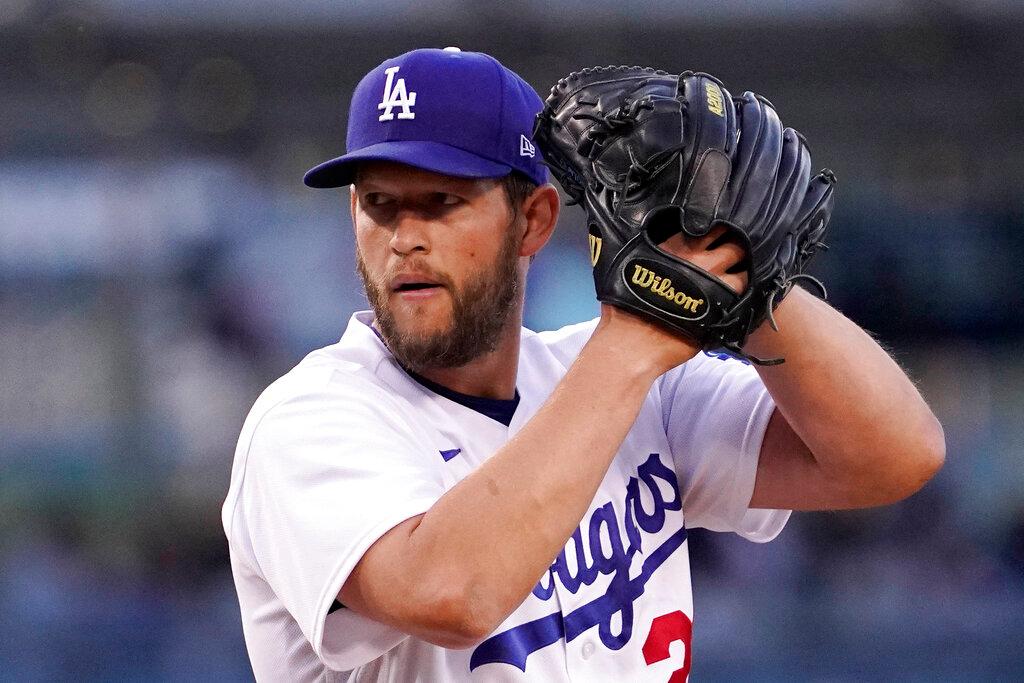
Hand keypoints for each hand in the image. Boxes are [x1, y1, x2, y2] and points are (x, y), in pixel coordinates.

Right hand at [594, 225, 748, 375]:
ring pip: (745, 271)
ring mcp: (714, 284)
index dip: (717, 230)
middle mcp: (700, 260)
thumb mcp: (627, 265)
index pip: (710, 227)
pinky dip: (742, 297)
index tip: (718, 235)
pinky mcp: (722, 309)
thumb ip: (647, 250)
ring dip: (742, 274)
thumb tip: (654, 242)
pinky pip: (744, 297)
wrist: (632, 343)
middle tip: (733, 256)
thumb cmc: (624, 308)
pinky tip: (735, 300)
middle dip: (736, 249)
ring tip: (736, 280)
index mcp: (676, 246)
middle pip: (734, 244)